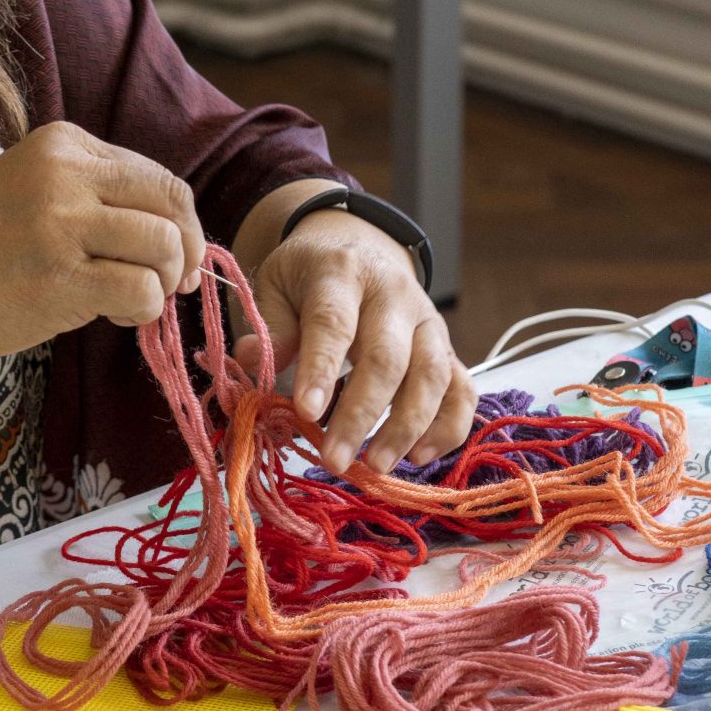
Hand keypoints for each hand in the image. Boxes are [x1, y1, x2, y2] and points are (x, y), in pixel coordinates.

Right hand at [0, 120, 205, 359]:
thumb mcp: (32, 187)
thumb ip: (94, 195)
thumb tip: (174, 233)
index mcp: (64, 144)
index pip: (156, 179)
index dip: (179, 224)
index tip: (173, 259)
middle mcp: (66, 175)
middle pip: (172, 205)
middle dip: (186, 251)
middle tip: (173, 284)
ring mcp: (61, 224)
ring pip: (164, 246)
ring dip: (162, 284)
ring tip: (128, 303)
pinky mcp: (58, 278)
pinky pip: (142, 290)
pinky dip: (143, 310)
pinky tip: (113, 316)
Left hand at [238, 211, 476, 475]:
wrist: (359, 244)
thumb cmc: (310, 275)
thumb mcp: (278, 286)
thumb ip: (272, 326)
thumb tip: (249, 359)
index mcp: (343, 273)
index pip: (334, 323)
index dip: (321, 369)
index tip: (306, 412)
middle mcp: (395, 296)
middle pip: (388, 358)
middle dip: (362, 414)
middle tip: (335, 460)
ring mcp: (428, 322)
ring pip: (432, 376)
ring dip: (407, 427)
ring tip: (376, 466)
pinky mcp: (447, 348)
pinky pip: (462, 390)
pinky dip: (448, 427)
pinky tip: (419, 457)